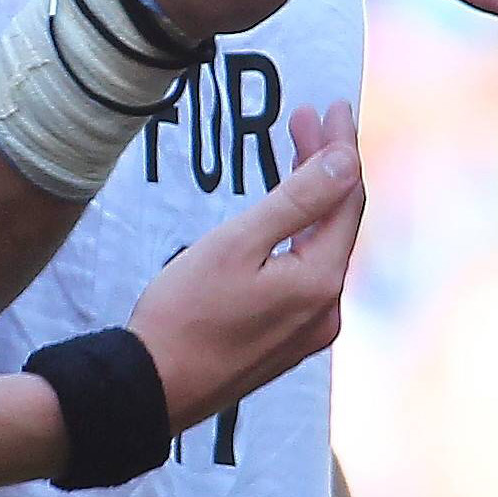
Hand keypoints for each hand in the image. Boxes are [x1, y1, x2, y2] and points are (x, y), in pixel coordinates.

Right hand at [129, 105, 363, 423]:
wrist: (151, 388)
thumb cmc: (184, 315)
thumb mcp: (237, 243)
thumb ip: (296, 200)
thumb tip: (346, 161)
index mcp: (319, 282)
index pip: (346, 198)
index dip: (341, 149)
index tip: (331, 108)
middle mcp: (326, 309)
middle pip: (338, 222)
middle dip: (325, 168)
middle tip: (305, 119)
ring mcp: (309, 329)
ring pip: (322, 247)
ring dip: (312, 200)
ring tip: (294, 153)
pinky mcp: (287, 341)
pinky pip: (306, 273)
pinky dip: (300, 235)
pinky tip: (283, 218)